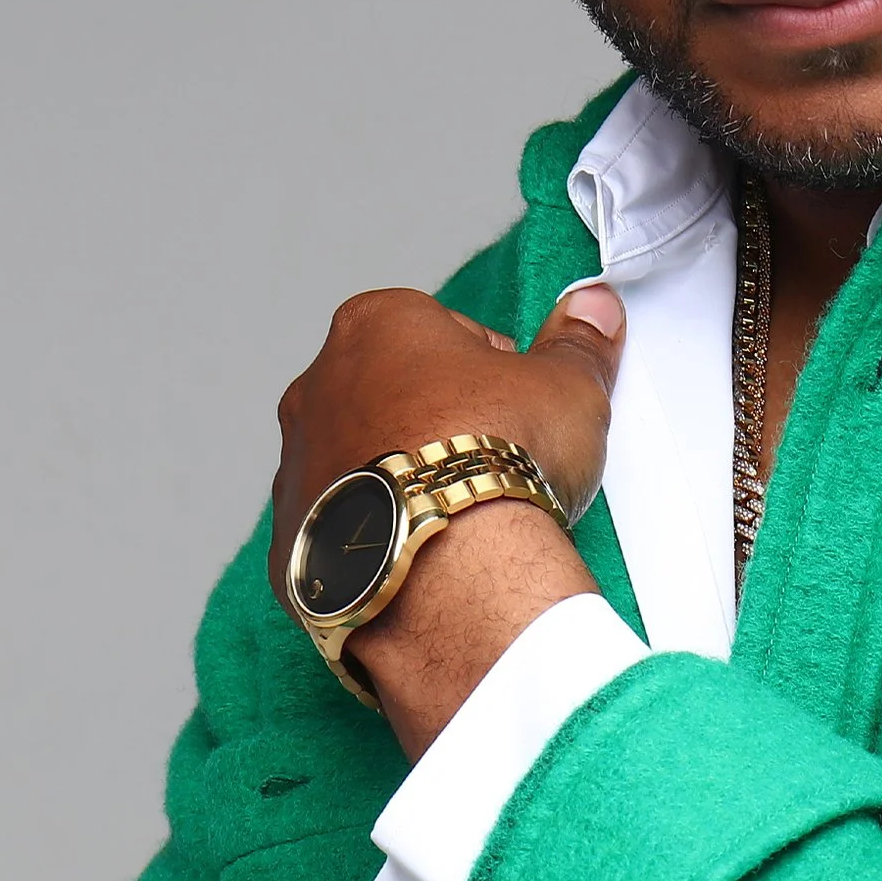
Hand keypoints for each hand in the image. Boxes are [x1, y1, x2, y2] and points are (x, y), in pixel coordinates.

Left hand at [267, 282, 628, 756]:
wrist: (447, 571)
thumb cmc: (494, 462)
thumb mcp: (567, 386)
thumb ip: (576, 342)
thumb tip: (590, 309)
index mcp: (375, 325)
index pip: (442, 331)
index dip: (491, 370)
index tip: (516, 407)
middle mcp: (318, 387)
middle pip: (392, 394)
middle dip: (436, 424)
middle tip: (492, 464)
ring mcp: (297, 466)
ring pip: (359, 463)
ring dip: (400, 481)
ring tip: (461, 520)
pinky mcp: (291, 541)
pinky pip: (338, 530)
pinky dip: (375, 540)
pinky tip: (422, 560)